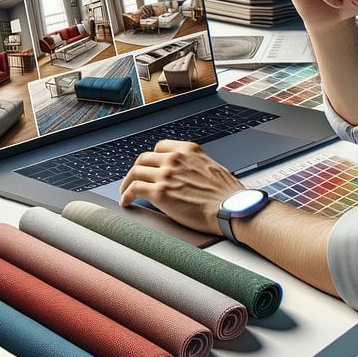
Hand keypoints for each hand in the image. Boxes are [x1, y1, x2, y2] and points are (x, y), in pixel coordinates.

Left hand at [119, 140, 240, 234]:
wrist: (231, 209)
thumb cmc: (228, 195)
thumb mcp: (213, 168)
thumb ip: (195, 166)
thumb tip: (188, 175)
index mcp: (189, 150)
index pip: (160, 147)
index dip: (152, 158)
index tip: (149, 166)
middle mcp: (175, 158)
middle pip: (144, 158)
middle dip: (138, 169)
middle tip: (134, 179)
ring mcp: (166, 174)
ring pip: (136, 172)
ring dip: (127, 182)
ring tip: (125, 192)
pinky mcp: (160, 193)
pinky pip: (135, 189)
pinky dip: (127, 195)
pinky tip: (126, 201)